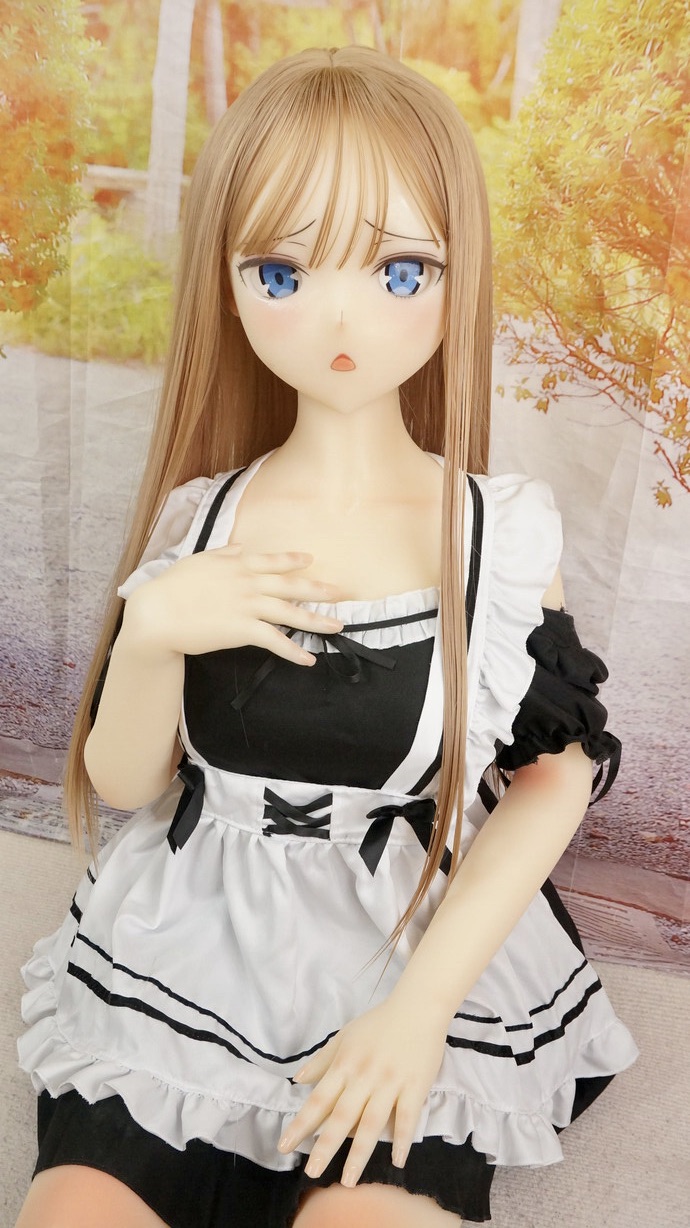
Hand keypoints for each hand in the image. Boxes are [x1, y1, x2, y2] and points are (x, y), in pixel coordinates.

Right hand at [123, 547, 341, 663]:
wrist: (157, 612)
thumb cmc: (172, 587)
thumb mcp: (199, 561)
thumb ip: (224, 553)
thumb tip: (240, 545)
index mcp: (237, 564)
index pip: (272, 561)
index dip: (293, 561)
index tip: (311, 560)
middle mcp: (248, 582)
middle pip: (290, 586)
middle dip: (318, 590)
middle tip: (341, 593)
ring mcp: (247, 605)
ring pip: (289, 613)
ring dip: (316, 620)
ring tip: (337, 626)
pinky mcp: (242, 629)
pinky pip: (274, 640)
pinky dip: (293, 650)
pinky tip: (308, 658)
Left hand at [277, 998, 447, 1186]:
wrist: (418, 1007)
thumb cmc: (379, 1022)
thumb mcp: (345, 1035)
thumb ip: (322, 1060)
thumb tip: (298, 1080)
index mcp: (345, 1064)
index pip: (319, 1099)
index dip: (301, 1124)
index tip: (285, 1147)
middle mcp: (364, 1076)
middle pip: (342, 1116)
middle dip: (325, 1146)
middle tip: (312, 1173)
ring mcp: (390, 1082)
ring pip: (371, 1123)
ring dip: (359, 1153)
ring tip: (349, 1180)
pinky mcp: (415, 1086)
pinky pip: (407, 1117)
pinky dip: (401, 1139)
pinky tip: (396, 1161)